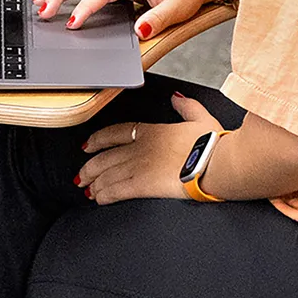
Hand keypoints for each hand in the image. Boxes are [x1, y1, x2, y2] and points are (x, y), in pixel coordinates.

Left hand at [79, 93, 222, 202]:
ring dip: (95, 182)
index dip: (98, 139)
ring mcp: (140, 166)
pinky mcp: (143, 185)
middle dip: (90, 166)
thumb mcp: (200, 117)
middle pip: (106, 156)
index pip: (116, 132)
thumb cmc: (212, 144)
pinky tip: (99, 199)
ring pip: (108, 174)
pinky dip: (105, 194)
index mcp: (153, 131)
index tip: (87, 145)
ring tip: (87, 190)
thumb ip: (185, 106)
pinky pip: (117, 190)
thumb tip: (175, 98)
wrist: (215, 162)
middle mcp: (141, 147)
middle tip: (81, 175)